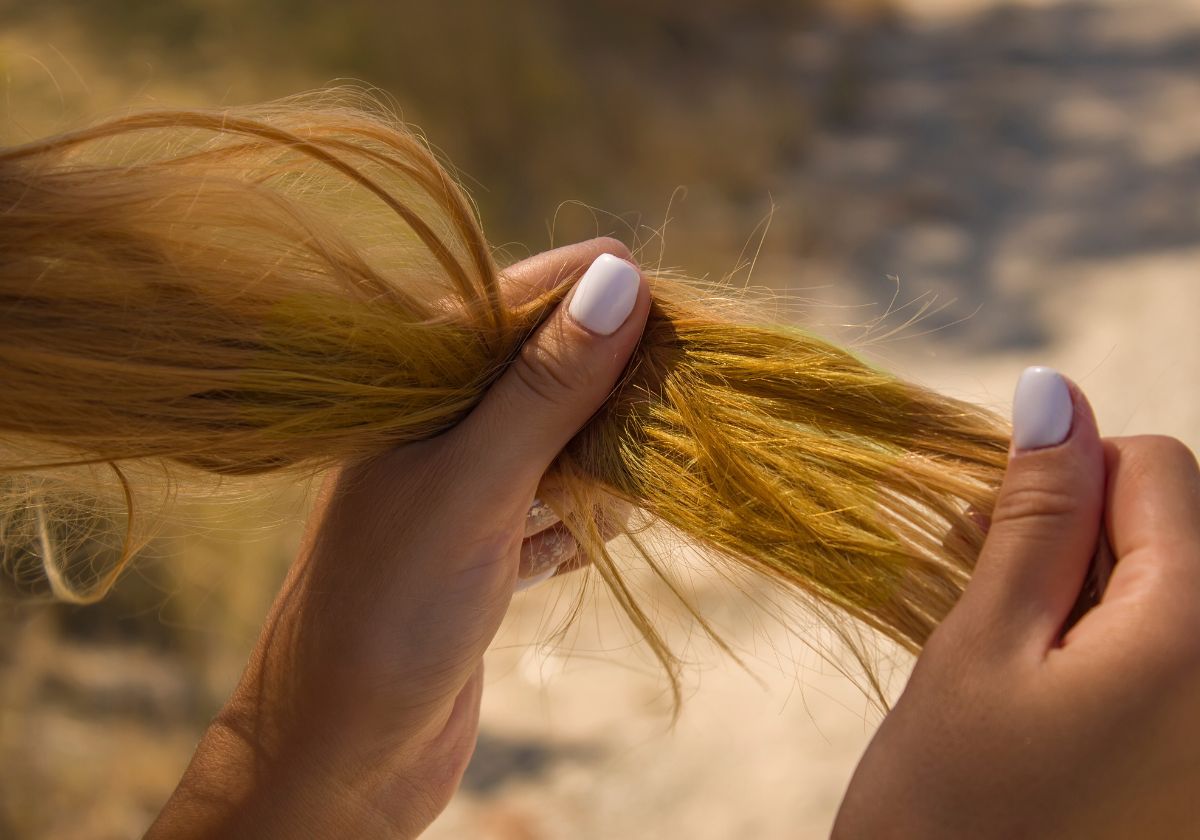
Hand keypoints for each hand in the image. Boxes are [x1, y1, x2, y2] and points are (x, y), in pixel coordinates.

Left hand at [147, 238, 649, 838]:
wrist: (341, 754)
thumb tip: (620, 276)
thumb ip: (545, 386)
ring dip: (605, 460)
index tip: (680, 315)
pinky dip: (582, 521)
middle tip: (674, 408)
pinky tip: (601, 538)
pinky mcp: (480, 548)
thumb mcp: (475, 484)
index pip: (521, 301)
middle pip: (548, 371)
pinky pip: (551, 509)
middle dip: (614, 387)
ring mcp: (458, 489)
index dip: (601, 298)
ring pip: (557, 443)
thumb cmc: (390, 608)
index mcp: (413, 384)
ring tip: (640, 482)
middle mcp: (435, 425)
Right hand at [834, 368, 1199, 837]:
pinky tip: (1050, 705)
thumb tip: (1054, 392)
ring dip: (1086, 598)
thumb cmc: (950, 811)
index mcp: (1199, 637)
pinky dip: (1107, 652)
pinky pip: (1168, 656)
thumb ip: (1034, 516)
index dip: (1065, 485)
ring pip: (1168, 590)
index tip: (995, 549)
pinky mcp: (1197, 764)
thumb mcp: (979, 647)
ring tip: (1014, 668)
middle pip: (1175, 529)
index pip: (1158, 468)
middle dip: (1078, 542)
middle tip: (993, 612)